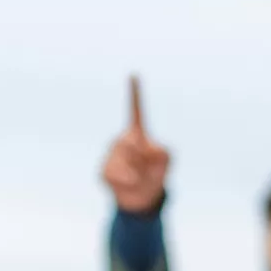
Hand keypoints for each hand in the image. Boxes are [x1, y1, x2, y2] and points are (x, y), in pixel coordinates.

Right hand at [101, 74, 169, 212]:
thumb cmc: (154, 172)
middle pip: (133, 144)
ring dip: (137, 173)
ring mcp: (111, 153)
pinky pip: (117, 175)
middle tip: (145, 167)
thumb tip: (136, 155)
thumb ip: (159, 151)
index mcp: (137, 132)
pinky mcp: (104, 169)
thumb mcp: (166, 158)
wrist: (141, 196)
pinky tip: (128, 183)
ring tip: (137, 177)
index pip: (136, 110)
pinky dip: (127, 182)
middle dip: (143, 159)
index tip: (133, 74)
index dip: (135, 93)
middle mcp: (122, 139)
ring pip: (126, 162)